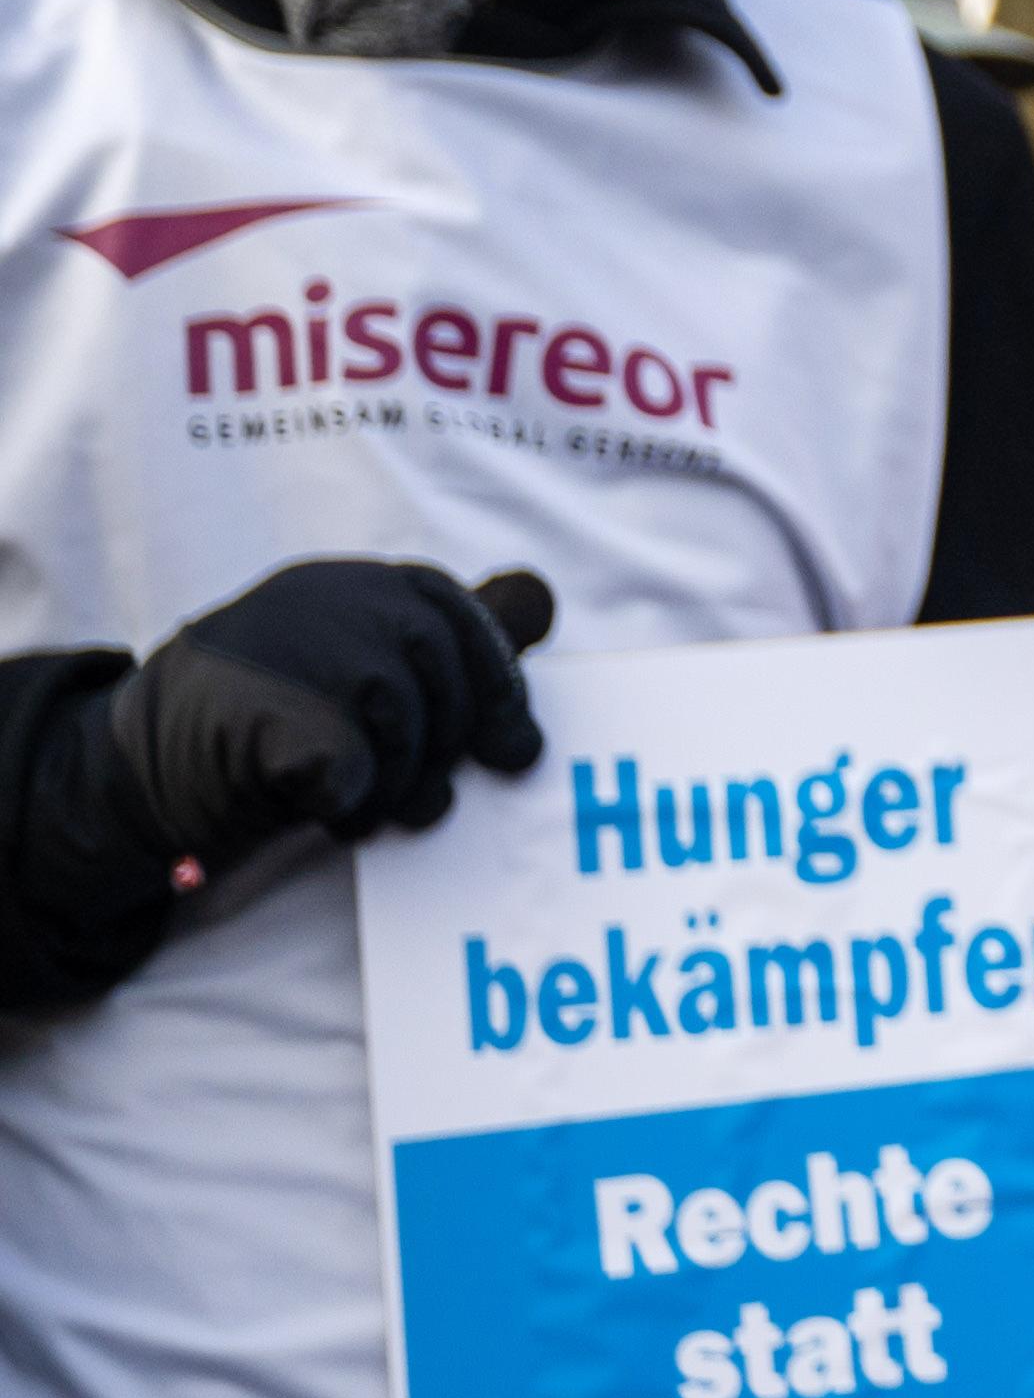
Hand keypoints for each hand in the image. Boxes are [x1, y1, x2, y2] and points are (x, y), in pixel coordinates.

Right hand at [122, 558, 546, 866]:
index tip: (510, 745)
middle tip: (427, 799)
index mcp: (344, 585)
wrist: (130, 781)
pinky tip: (330, 806)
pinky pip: (344, 759)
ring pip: (393, 710)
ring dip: (398, 779)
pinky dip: (351, 795)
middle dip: (448, 741)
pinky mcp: (252, 713)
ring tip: (370, 813)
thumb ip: (444, 644)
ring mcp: (278, 647)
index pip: (451, 609)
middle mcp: (314, 598)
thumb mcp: (360, 675)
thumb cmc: (263, 734)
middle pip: (435, 659)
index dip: (493, 681)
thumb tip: (539, 600)